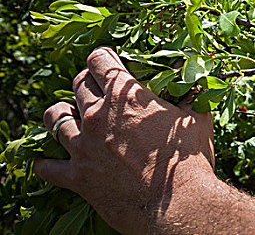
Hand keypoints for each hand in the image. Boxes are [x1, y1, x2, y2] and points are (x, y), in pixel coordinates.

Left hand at [34, 47, 214, 233]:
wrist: (180, 205)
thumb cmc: (191, 160)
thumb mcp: (197, 118)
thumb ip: (192, 93)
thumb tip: (196, 76)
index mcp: (126, 95)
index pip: (99, 59)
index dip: (103, 57)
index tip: (107, 61)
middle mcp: (98, 115)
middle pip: (77, 83)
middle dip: (87, 82)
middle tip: (97, 89)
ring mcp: (84, 146)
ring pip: (55, 117)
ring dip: (62, 113)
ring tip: (69, 115)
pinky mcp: (78, 177)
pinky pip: (48, 166)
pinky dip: (48, 162)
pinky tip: (51, 161)